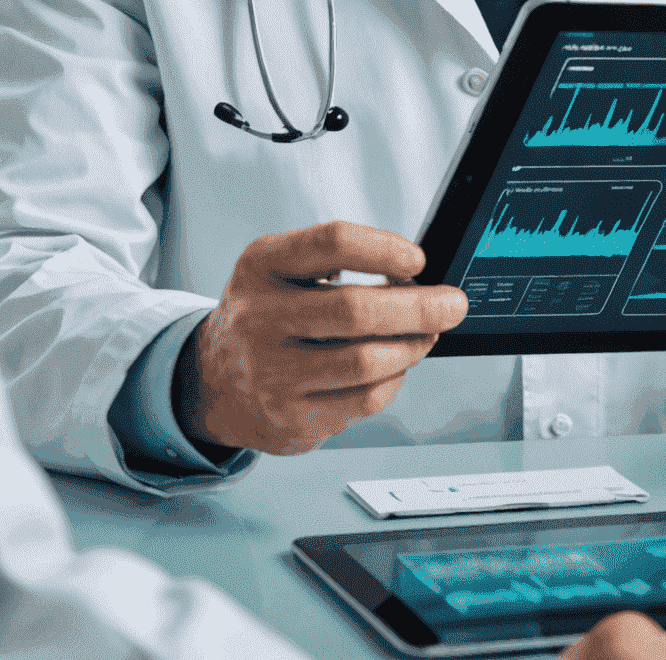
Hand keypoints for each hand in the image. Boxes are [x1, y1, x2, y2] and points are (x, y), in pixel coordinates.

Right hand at [178, 221, 466, 454]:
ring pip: (367, 361)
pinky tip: (394, 365)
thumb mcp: (283, 269)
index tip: (418, 259)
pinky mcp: (291, 422)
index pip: (332, 242)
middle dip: (419, 307)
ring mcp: (271, 376)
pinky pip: (367, 399)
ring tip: (426, 334)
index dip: (384, 247)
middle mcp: (259, 319)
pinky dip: (394, 378)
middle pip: (356, 310)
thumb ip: (342, 261)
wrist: (212, 383)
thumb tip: (418, 278)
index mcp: (262, 265)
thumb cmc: (268, 314)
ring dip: (413, 345)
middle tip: (453, 305)